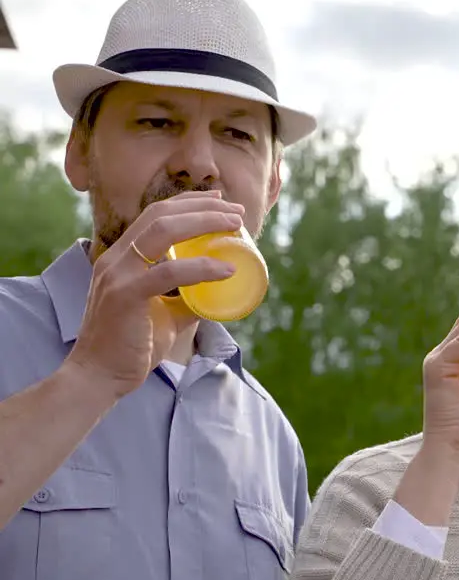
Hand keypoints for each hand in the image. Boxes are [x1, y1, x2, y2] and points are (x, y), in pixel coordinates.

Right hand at [65, 191, 244, 399]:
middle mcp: (116, 259)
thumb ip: (187, 297)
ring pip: (162, 232)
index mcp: (121, 258)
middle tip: (237, 211)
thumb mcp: (165, 313)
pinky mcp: (124, 295)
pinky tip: (228, 269)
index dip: (189, 203)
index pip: (155, 216)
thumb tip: (218, 289)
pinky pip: (168, 272)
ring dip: (204, 222)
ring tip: (236, 226)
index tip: (221, 202)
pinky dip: (202, 267)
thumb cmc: (132, 346)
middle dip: (202, 206)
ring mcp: (117, 274)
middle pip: (160, 215)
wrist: (100, 377)